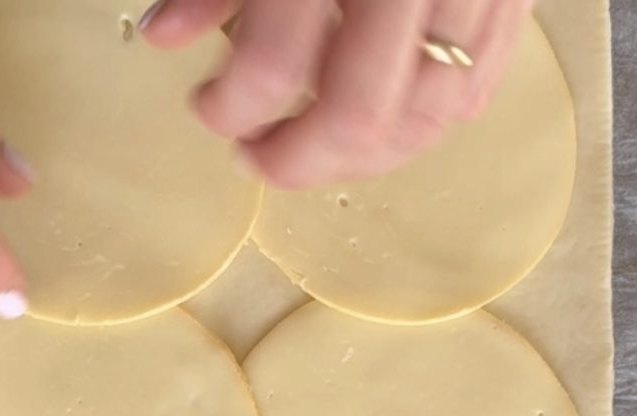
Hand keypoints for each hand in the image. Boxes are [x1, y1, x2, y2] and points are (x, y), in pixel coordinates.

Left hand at [141, 0, 532, 188]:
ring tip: (313, 146)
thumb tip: (165, 35)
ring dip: (358, 157)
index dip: (230, 109)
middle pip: (359, 117)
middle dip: (298, 160)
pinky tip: (377, 125)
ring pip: (422, 121)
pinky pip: (471, 93)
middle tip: (260, 158)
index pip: (274, 66)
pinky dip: (420, 125)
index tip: (208, 111)